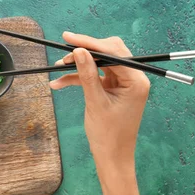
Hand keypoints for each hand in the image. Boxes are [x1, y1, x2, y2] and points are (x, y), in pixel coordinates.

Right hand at [50, 32, 148, 194]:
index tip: (69, 37)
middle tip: (64, 51)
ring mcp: (123, 83)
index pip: (114, 52)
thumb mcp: (95, 102)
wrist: (111, 157)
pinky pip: (95, 76)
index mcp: (137, 81)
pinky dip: (78, 78)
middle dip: (85, 51)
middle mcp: (133, 78)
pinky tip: (59, 83)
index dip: (90, 43)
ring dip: (78, 65)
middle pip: (109, 52)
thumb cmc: (108, 135)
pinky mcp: (113, 89)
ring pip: (100, 63)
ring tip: (57, 69)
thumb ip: (87, 74)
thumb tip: (79, 51)